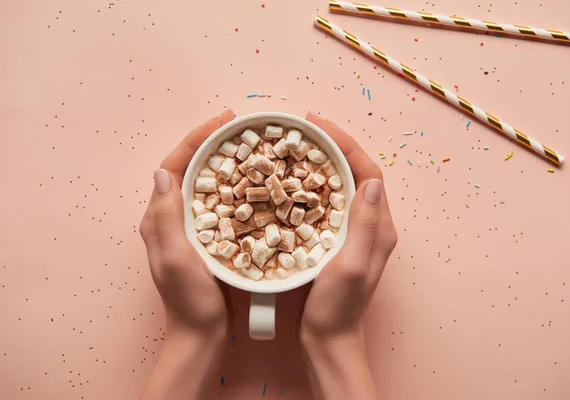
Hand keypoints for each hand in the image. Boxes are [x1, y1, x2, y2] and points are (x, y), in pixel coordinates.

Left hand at [139, 110, 233, 399]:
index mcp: (159, 218)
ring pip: (204, 182)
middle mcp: (170, 217)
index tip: (223, 122)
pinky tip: (252, 182)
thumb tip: (162, 173)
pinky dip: (232, 184)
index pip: (173, 165)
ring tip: (245, 145)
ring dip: (221, 160)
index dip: (196, 138)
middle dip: (210, 142)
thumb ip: (166, 217)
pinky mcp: (206, 237)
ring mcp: (189, 227)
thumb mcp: (176, 258)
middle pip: (188, 167)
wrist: (202, 335)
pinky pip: (217, 200)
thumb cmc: (189, 301)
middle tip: (236, 127)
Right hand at [299, 111, 397, 399]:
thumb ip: (364, 225)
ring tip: (299, 146)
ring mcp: (355, 232)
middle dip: (334, 145)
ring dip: (324, 161)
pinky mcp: (338, 240)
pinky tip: (294, 181)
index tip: (319, 126)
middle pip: (357, 172)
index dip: (346, 144)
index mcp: (378, 227)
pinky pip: (329, 200)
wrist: (328, 339)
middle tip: (306, 129)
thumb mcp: (351, 265)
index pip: (368, 172)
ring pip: (343, 184)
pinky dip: (314, 183)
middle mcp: (371, 225)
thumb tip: (370, 182)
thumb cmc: (337, 308)